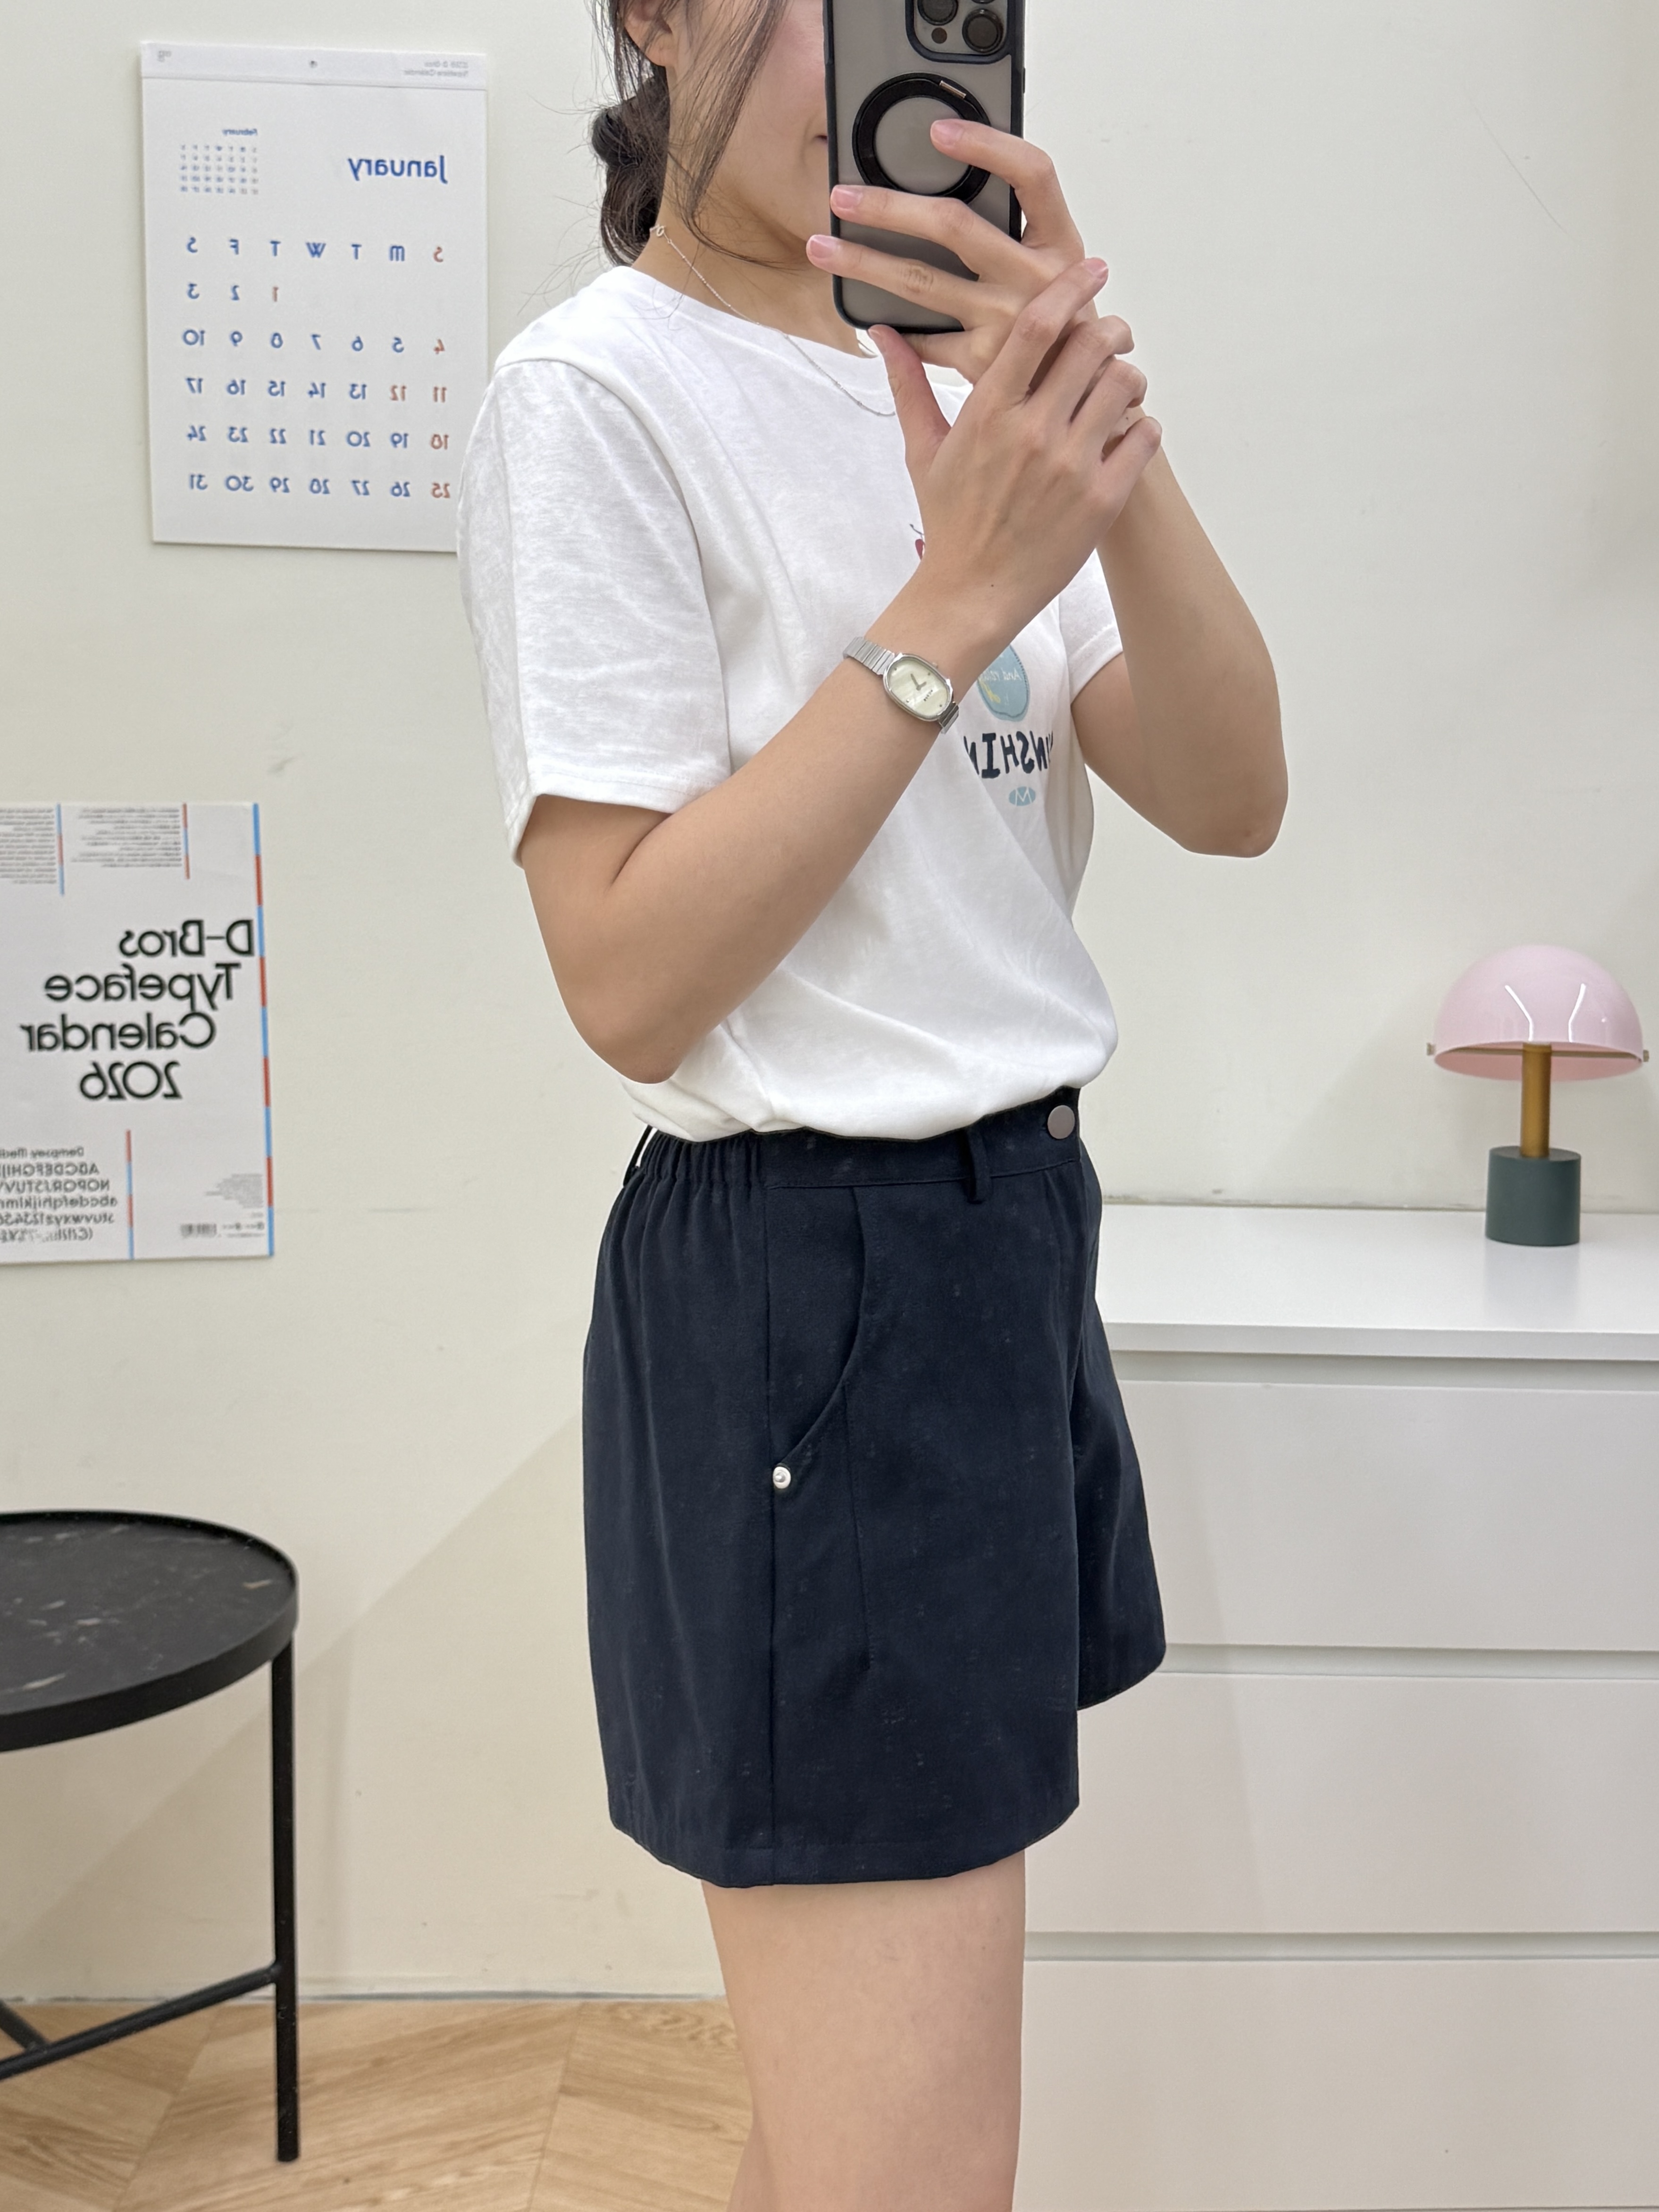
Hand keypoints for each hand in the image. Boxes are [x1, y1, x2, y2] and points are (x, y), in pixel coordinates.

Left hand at [807, 124, 1124, 387]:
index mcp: (1061, 243)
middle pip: (953, 224)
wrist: (1087, 406)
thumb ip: (1021, 236)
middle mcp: (1038, 279)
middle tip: (842, 197)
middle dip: (888, 206)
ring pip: (920, 282)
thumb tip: (956, 190)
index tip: (938, 131)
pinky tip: (868, 319)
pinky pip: (924, 340)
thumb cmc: (1068, 330)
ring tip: (822, 248)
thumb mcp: (1061, 274)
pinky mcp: (984, 363)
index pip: (1032, 174)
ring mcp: (1009, 323)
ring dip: (863, 262)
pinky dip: (894, 330)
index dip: (987, 145)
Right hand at [871, 257, 1161, 653]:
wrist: (973, 594)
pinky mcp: (1102, 499)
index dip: (1069, 288)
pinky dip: (1141, 425)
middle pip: (1091, 345)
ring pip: (1124, 385)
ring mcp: (1071, 466)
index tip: (1091, 269)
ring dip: (1129, 375)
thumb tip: (881, 332)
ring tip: (1119, 385)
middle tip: (1111, 333)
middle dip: (1109, 328)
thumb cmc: (950, 521)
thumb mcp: (923, 451)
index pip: (1037, 326)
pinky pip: (1143, 436)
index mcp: (988, 413)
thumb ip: (909, 385)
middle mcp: (1033, 433)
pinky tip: (1126, 432)